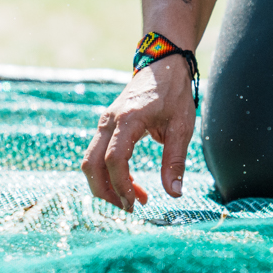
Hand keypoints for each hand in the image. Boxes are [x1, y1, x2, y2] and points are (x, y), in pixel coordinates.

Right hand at [82, 58, 195, 209]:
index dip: (122, 185)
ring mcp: (104, 122)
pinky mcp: (106, 125)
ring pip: (90, 161)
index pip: (114, 159)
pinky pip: (97, 154)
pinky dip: (107, 173)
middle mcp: (109, 121)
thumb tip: (174, 194)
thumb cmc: (174, 94)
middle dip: (106, 192)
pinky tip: (128, 183)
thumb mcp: (182, 127)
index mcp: (128, 119)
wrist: (162, 64)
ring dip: (105, 185)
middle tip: (130, 208)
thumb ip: (175, 161)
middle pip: (92, 164)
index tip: (137, 202)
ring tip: (132, 198)